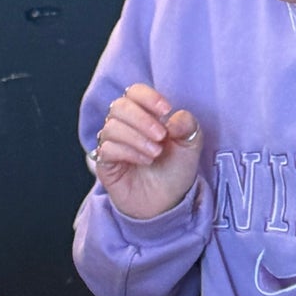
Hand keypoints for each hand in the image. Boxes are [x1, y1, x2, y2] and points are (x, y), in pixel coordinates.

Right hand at [92, 84, 204, 222]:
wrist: (167, 203)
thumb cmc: (175, 171)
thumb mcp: (190, 146)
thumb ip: (188, 126)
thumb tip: (176, 116)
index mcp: (144, 115)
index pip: (135, 92)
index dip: (148, 97)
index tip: (166, 110)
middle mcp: (125, 125)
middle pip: (119, 106)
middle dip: (142, 119)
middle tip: (161, 136)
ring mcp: (112, 143)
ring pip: (111, 126)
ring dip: (136, 137)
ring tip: (155, 153)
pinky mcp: (105, 162)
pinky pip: (107, 148)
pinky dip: (128, 152)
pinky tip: (145, 161)